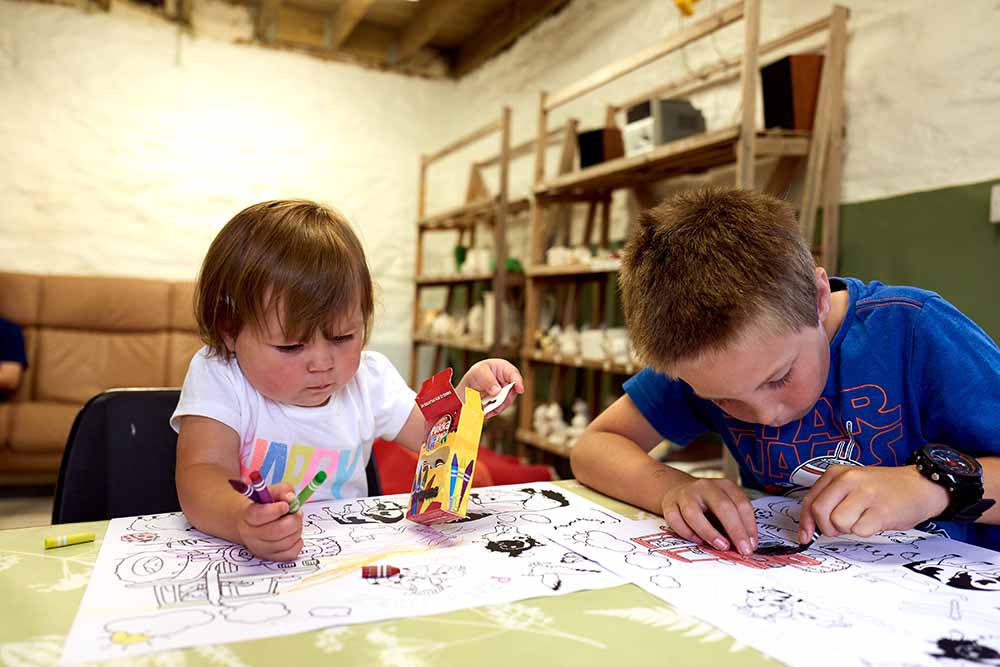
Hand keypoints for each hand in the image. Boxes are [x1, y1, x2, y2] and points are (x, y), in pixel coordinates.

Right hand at [237, 482, 303, 560]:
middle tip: (297, 513)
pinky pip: (291, 553)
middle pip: (276, 531)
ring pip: (285, 542)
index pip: (260, 515)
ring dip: (297, 530)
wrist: (251, 523)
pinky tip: (293, 534)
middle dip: (293, 520)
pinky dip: (297, 543)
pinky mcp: (271, 557)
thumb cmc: (263, 506)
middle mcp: (251, 535)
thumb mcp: (271, 493)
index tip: (286, 505)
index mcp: (248, 516)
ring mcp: (260, 548)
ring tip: (294, 522)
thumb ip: (282, 491)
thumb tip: (290, 498)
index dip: (276, 510)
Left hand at [457, 359, 523, 417]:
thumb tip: (497, 391)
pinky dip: (493, 411)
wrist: (470, 384)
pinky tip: (485, 412)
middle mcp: (508, 381)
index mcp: (505, 369)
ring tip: (486, 410)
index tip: (520, 389)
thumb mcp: (479, 372)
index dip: (518, 382)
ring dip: (497, 407)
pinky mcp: (501, 402)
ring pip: (506, 402)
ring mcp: (506, 392)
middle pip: (512, 391)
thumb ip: (488, 380)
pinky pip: (500, 408)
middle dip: (504, 399)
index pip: (514, 375)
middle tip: (494, 404)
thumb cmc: (477, 373)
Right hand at [660, 476, 757, 555]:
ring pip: (694, 513)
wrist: (677, 489)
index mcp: (724, 486)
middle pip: (722, 506)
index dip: (749, 526)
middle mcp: (705, 487)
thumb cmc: (706, 504)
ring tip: (722, 546)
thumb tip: (746, 545)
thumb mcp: (724, 505)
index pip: (741, 504)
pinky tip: (698, 541)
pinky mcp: (669, 504)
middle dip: (735, 531)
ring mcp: (685, 494)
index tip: (752, 545)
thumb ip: (735, 521)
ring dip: (709, 533)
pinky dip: (687, 533)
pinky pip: (676, 521)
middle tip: (743, 550)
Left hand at [799, 464, 949, 542]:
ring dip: (849, 529)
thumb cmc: (883, 489)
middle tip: (843, 526)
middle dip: (828, 527)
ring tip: (863, 519)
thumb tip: (809, 528)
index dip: (806, 523)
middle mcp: (849, 479)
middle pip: (820, 512)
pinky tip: (876, 521)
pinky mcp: (882, 510)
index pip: (810, 501)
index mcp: (837, 473)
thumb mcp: (852, 485)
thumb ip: (830, 500)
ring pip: (838, 523)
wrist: (920, 485)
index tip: (806, 536)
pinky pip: (860, 531)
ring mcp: (866, 494)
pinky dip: (866, 531)